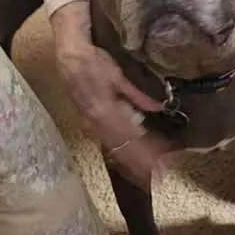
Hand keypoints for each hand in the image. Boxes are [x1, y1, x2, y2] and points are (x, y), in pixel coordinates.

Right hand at [54, 36, 170, 188]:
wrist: (69, 59)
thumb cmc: (95, 64)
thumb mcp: (119, 78)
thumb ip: (138, 96)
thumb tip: (158, 108)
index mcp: (105, 113)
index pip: (131, 140)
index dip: (148, 152)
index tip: (165, 161)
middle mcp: (97, 125)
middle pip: (124, 150)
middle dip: (143, 163)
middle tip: (162, 175)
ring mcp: (91, 127)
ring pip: (116, 150)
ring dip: (134, 161)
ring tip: (151, 173)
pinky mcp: (89, 125)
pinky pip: (108, 142)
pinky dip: (123, 152)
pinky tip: (133, 158)